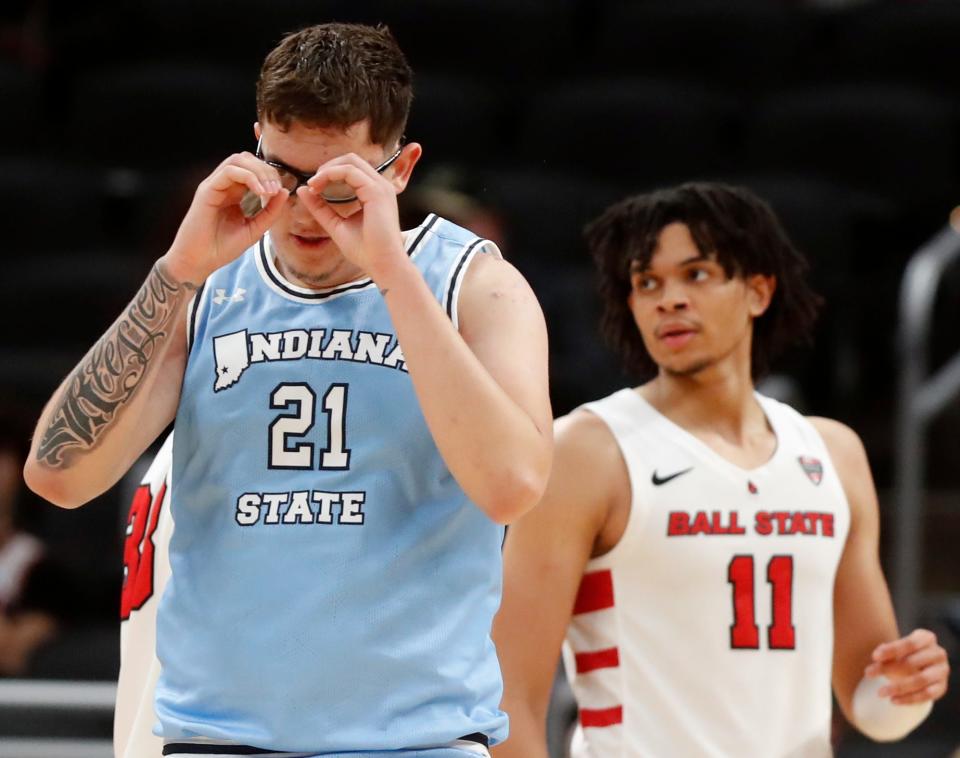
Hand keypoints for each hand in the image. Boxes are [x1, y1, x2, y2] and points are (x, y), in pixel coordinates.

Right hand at [163, 152, 289, 283]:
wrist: (200, 261)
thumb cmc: (223, 248)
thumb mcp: (255, 229)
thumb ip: (270, 212)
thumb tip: (285, 191)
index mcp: (234, 192)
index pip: (254, 169)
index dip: (270, 175)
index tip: (280, 193)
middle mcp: (223, 185)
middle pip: (247, 159)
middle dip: (266, 170)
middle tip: (276, 189)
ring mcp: (214, 185)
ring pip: (238, 160)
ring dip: (258, 171)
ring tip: (269, 191)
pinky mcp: (207, 190)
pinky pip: (229, 171)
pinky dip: (248, 177)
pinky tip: (260, 192)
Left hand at [297, 152, 407, 281]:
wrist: (382, 265)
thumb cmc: (366, 251)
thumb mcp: (336, 225)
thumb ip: (321, 208)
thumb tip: (302, 190)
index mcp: (374, 193)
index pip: (351, 169)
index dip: (329, 173)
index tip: (313, 189)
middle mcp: (380, 186)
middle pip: (351, 159)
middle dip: (327, 166)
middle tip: (312, 183)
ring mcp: (380, 187)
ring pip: (350, 161)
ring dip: (327, 169)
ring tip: (313, 185)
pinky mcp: (376, 191)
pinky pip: (349, 171)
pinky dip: (330, 174)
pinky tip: (318, 187)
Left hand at [865, 628, 949, 704]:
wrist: (920, 666)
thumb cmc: (903, 653)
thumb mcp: (896, 649)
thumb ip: (886, 652)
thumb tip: (877, 659)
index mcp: (926, 638)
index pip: (909, 643)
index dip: (891, 650)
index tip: (874, 657)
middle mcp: (938, 653)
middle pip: (912, 662)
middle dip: (888, 669)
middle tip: (868, 673)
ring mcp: (942, 671)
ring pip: (920, 680)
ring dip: (898, 687)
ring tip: (880, 692)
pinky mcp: (941, 687)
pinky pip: (926, 695)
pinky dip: (909, 699)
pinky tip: (893, 700)